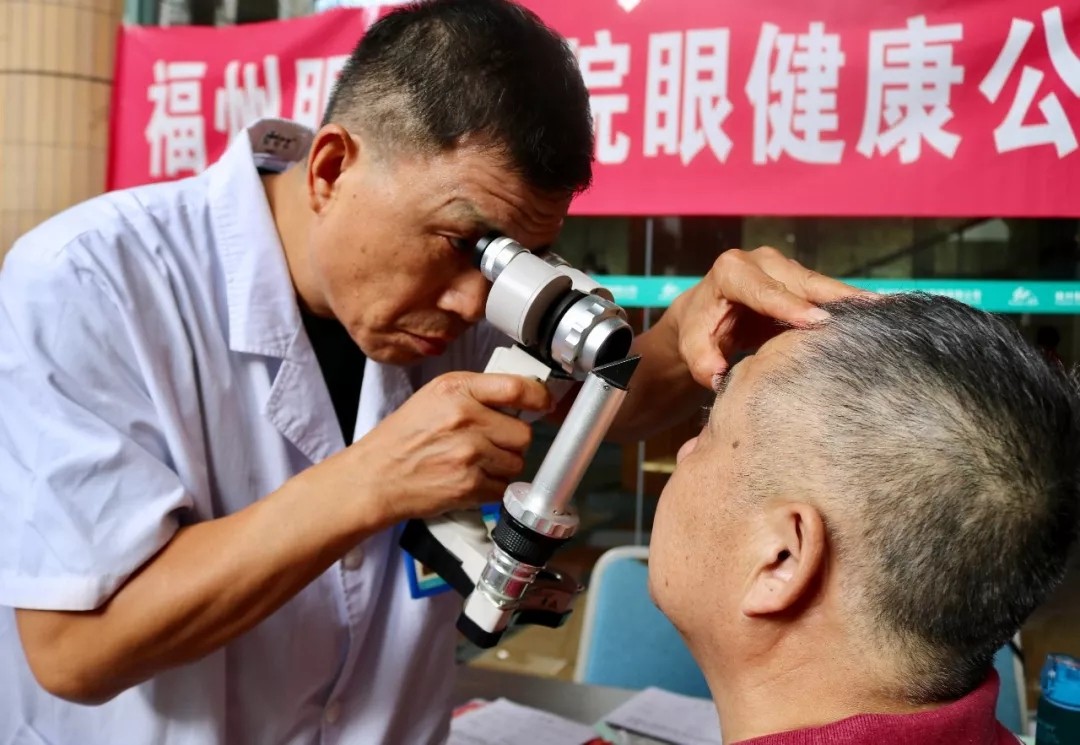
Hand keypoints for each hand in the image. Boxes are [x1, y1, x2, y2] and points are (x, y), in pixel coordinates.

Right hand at [320, 372, 551, 524]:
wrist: (375, 477)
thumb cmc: (403, 437)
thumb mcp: (434, 397)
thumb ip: (476, 393)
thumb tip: (521, 397)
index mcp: (456, 390)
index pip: (517, 388)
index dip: (539, 397)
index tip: (543, 404)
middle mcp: (465, 419)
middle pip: (523, 433)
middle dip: (512, 441)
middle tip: (491, 443)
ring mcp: (469, 454)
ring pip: (516, 462)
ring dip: (502, 466)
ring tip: (474, 463)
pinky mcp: (469, 485)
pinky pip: (502, 487)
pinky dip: (491, 488)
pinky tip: (469, 479)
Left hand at [668, 247, 871, 387]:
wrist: (704, 316)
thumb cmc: (700, 332)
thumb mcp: (693, 347)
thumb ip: (702, 361)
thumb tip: (718, 376)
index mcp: (731, 271)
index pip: (764, 291)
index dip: (791, 306)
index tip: (818, 321)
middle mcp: (760, 260)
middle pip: (802, 281)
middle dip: (834, 297)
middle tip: (871, 313)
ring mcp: (784, 267)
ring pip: (821, 285)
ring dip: (852, 300)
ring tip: (887, 313)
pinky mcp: (800, 279)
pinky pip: (828, 292)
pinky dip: (851, 304)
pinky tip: (881, 315)